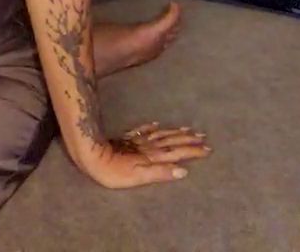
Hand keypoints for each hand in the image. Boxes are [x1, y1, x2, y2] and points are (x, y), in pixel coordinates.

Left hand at [92, 122, 210, 188]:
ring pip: (160, 134)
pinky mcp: (126, 138)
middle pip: (171, 141)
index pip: (177, 153)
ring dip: (174, 132)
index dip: (192, 151)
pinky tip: (156, 123)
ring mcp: (137, 140)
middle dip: (188, 139)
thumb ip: (161, 173)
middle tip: (203, 136)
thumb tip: (184, 171)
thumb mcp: (139, 176)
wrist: (91, 154)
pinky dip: (152, 127)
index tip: (207, 148)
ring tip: (187, 128)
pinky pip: (143, 130)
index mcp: (153, 156)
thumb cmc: (114, 171)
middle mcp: (147, 146)